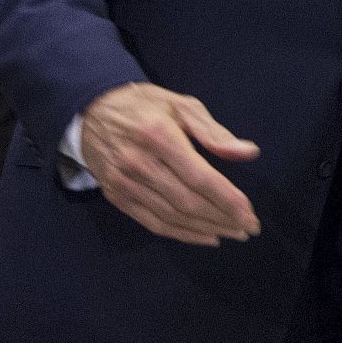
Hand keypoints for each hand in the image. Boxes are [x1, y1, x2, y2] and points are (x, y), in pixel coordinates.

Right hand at [79, 82, 260, 245]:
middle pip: (188, 202)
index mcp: (159, 136)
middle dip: (223, 219)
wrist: (91, 110)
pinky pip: (152, 223)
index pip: (200, 177)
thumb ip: (214, 133)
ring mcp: (123, 183)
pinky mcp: (115, 196)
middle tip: (249, 228)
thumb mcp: (182, 106)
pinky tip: (206, 237)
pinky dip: (182, 234)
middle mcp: (139, 163)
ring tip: (234, 233)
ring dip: (207, 229)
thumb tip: (248, 152)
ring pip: (172, 216)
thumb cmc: (145, 105)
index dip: (228, 199)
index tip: (250, 214)